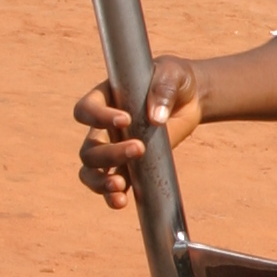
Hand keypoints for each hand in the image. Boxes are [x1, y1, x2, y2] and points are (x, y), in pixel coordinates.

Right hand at [75, 59, 203, 204]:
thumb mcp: (172, 74)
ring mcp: (113, 148)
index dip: (99, 118)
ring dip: (100, 180)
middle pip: (89, 147)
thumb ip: (163, 90)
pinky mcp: (129, 165)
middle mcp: (102, 126)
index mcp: (104, 98)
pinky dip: (111, 196)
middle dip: (110, 153)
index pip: (86, 110)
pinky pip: (111, 185)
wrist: (190, 98)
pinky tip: (121, 201)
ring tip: (118, 184)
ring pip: (91, 170)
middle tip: (139, 148)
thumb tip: (156, 119)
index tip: (125, 120)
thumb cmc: (174, 79)